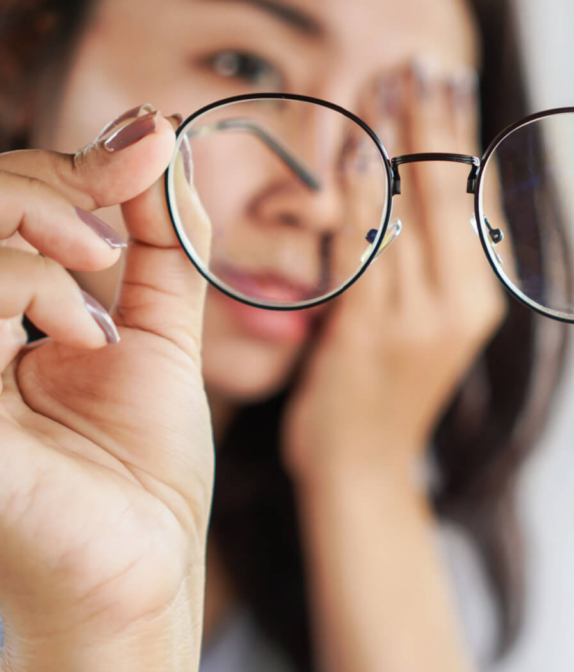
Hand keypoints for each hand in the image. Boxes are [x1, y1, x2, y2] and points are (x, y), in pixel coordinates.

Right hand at [0, 107, 213, 670]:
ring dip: (41, 245)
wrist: (142, 560)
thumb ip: (162, 243)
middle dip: (47, 185)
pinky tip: (81, 341)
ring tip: (98, 303)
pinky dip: (24, 290)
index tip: (150, 141)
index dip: (69, 163)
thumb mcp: (162, 333)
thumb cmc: (141, 464)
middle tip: (110, 233)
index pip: (3, 201)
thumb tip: (159, 143)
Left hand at [282, 63, 505, 484]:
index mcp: (482, 300)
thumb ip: (433, 260)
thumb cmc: (388, 391)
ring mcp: (417, 321)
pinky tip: (357, 151)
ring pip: (410, 212)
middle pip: (451, 194)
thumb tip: (435, 185)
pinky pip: (366, 249)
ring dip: (396, 140)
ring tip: (387, 83)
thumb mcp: (429, 324)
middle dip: (435, 120)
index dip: (464, 136)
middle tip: (422, 64)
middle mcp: (461, 306)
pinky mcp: (368, 335)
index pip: (479, 200)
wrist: (363, 472)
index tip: (451, 83)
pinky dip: (362, 196)